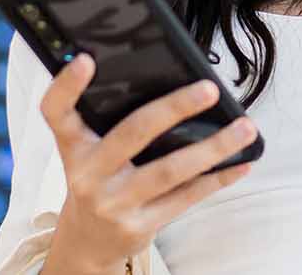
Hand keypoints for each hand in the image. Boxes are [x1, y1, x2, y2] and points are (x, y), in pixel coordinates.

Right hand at [37, 55, 257, 274]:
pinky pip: (186, 197)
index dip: (66, 86)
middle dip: (175, 108)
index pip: (57, 112)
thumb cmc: (97, 181)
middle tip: (209, 89)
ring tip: (244, 127)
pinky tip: (240, 163)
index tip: (86, 60)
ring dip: (213, 147)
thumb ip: (111, 122)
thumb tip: (171, 85)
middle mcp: (89, 174)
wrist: (87, 242)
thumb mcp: (89, 153)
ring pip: (170, 169)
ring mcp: (113, 202)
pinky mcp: (138, 226)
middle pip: (133, 132)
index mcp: (74, 147)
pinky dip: (217, 178)